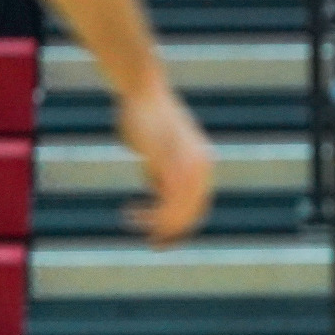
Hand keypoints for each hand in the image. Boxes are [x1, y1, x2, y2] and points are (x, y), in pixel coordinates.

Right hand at [116, 81, 215, 246]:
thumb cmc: (147, 118)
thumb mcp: (160, 151)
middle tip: (151, 243)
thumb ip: (163, 172)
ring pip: (178, 213)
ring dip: (155, 224)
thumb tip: (157, 191)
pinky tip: (130, 213)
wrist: (144, 91)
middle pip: (191, 215)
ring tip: (131, 220)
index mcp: (204, 165)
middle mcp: (203, 168)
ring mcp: (189, 166)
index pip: (198, 207)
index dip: (180, 226)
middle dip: (170, 232)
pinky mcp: (172, 165)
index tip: (159, 238)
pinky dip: (150, 215)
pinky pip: (165, 202)